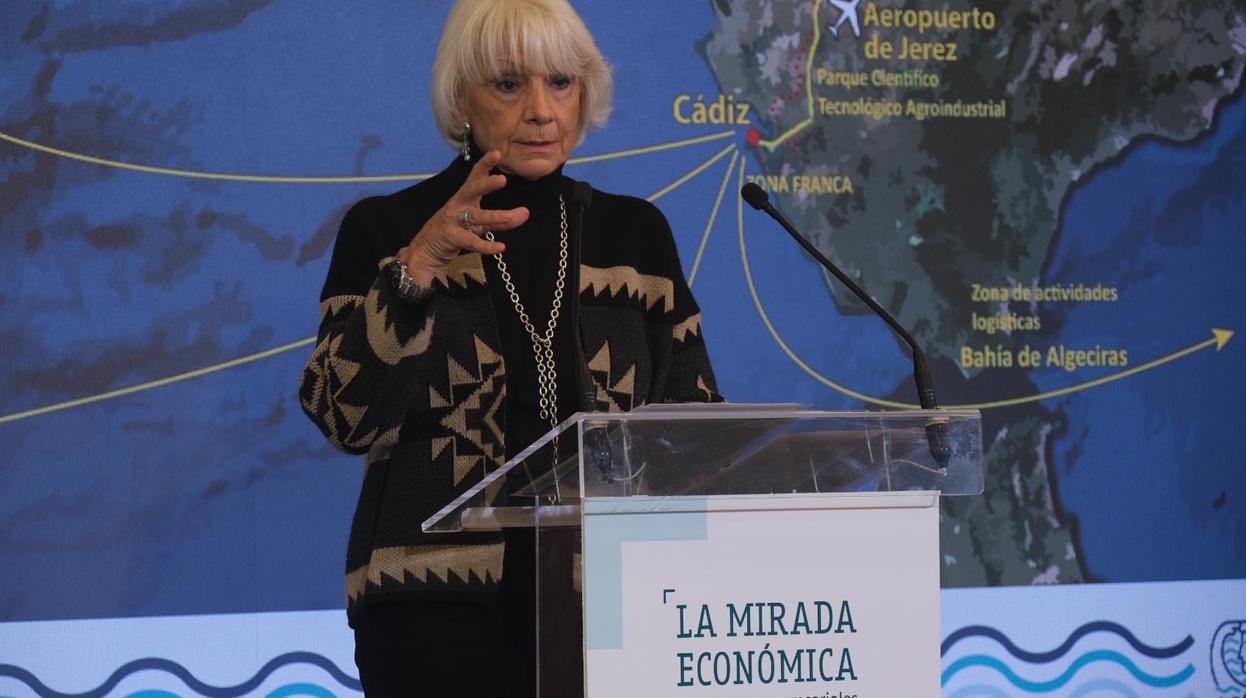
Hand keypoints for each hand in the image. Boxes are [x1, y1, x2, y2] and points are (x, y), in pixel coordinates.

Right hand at [400, 150, 529, 285]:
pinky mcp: (452, 238)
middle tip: (503, 179)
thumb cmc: (455, 231)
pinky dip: (487, 246)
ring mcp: (453, 221)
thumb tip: (525, 213)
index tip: (497, 153)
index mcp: (465, 198)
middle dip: (486, 184)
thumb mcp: (479, 224)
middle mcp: (458, 205)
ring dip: (494, 216)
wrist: (426, 249)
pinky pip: (472, 241)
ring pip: (475, 216)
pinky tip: (501, 247)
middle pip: (472, 191)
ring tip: (511, 217)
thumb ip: (502, 220)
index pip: (475, 177)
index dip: (485, 164)